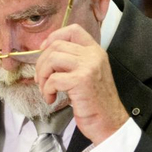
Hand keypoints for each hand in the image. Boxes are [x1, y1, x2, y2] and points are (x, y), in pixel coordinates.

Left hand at [35, 24, 128, 144]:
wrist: (109, 122)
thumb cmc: (95, 102)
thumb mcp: (88, 75)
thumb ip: (74, 62)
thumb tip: (46, 54)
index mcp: (95, 51)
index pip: (73, 30)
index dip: (54, 36)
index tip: (44, 49)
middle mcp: (93, 55)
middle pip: (57, 45)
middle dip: (42, 62)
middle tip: (41, 80)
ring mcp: (87, 67)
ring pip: (52, 59)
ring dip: (43, 76)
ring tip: (46, 90)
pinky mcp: (80, 81)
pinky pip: (53, 79)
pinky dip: (47, 90)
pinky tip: (52, 99)